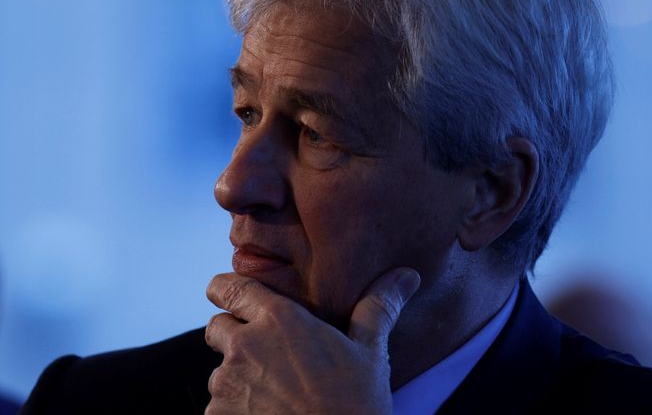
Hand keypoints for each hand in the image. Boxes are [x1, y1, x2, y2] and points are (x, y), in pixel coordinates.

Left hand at [204, 268, 420, 414]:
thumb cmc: (356, 405)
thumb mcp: (370, 353)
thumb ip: (378, 308)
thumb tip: (406, 276)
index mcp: (279, 320)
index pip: (228, 286)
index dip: (226, 289)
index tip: (237, 298)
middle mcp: (246, 346)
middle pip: (217, 327)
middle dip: (234, 336)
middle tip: (267, 356)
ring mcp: (228, 385)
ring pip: (219, 372)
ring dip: (238, 379)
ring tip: (276, 395)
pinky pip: (218, 408)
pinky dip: (236, 412)